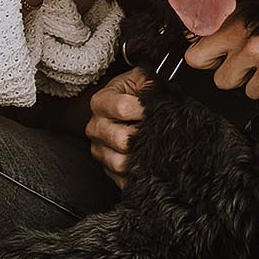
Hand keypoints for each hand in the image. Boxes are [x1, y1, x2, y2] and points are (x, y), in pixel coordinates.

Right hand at [85, 68, 154, 185]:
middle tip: (157, 132)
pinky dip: (137, 175)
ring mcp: (99, 149)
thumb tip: (162, 93)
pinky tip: (147, 165)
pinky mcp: (105, 167)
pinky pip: (121, 179)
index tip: (158, 109)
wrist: (124, 106)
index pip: (123, 108)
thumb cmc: (134, 93)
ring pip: (120, 163)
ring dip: (141, 158)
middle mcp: (95, 126)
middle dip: (144, 137)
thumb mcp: (141, 79)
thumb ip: (151, 83)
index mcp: (101, 102)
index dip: (144, 110)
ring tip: (153, 148)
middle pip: (122, 140)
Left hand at [184, 13, 258, 98]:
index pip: (193, 41)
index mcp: (234, 14)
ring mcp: (255, 52)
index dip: (202, 51)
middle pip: (201, 64)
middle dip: (215, 67)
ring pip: (225, 82)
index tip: (213, 55)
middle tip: (233, 64)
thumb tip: (206, 37)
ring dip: (241, 79)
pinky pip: (252, 93)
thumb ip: (234, 20)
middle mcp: (239, 32)